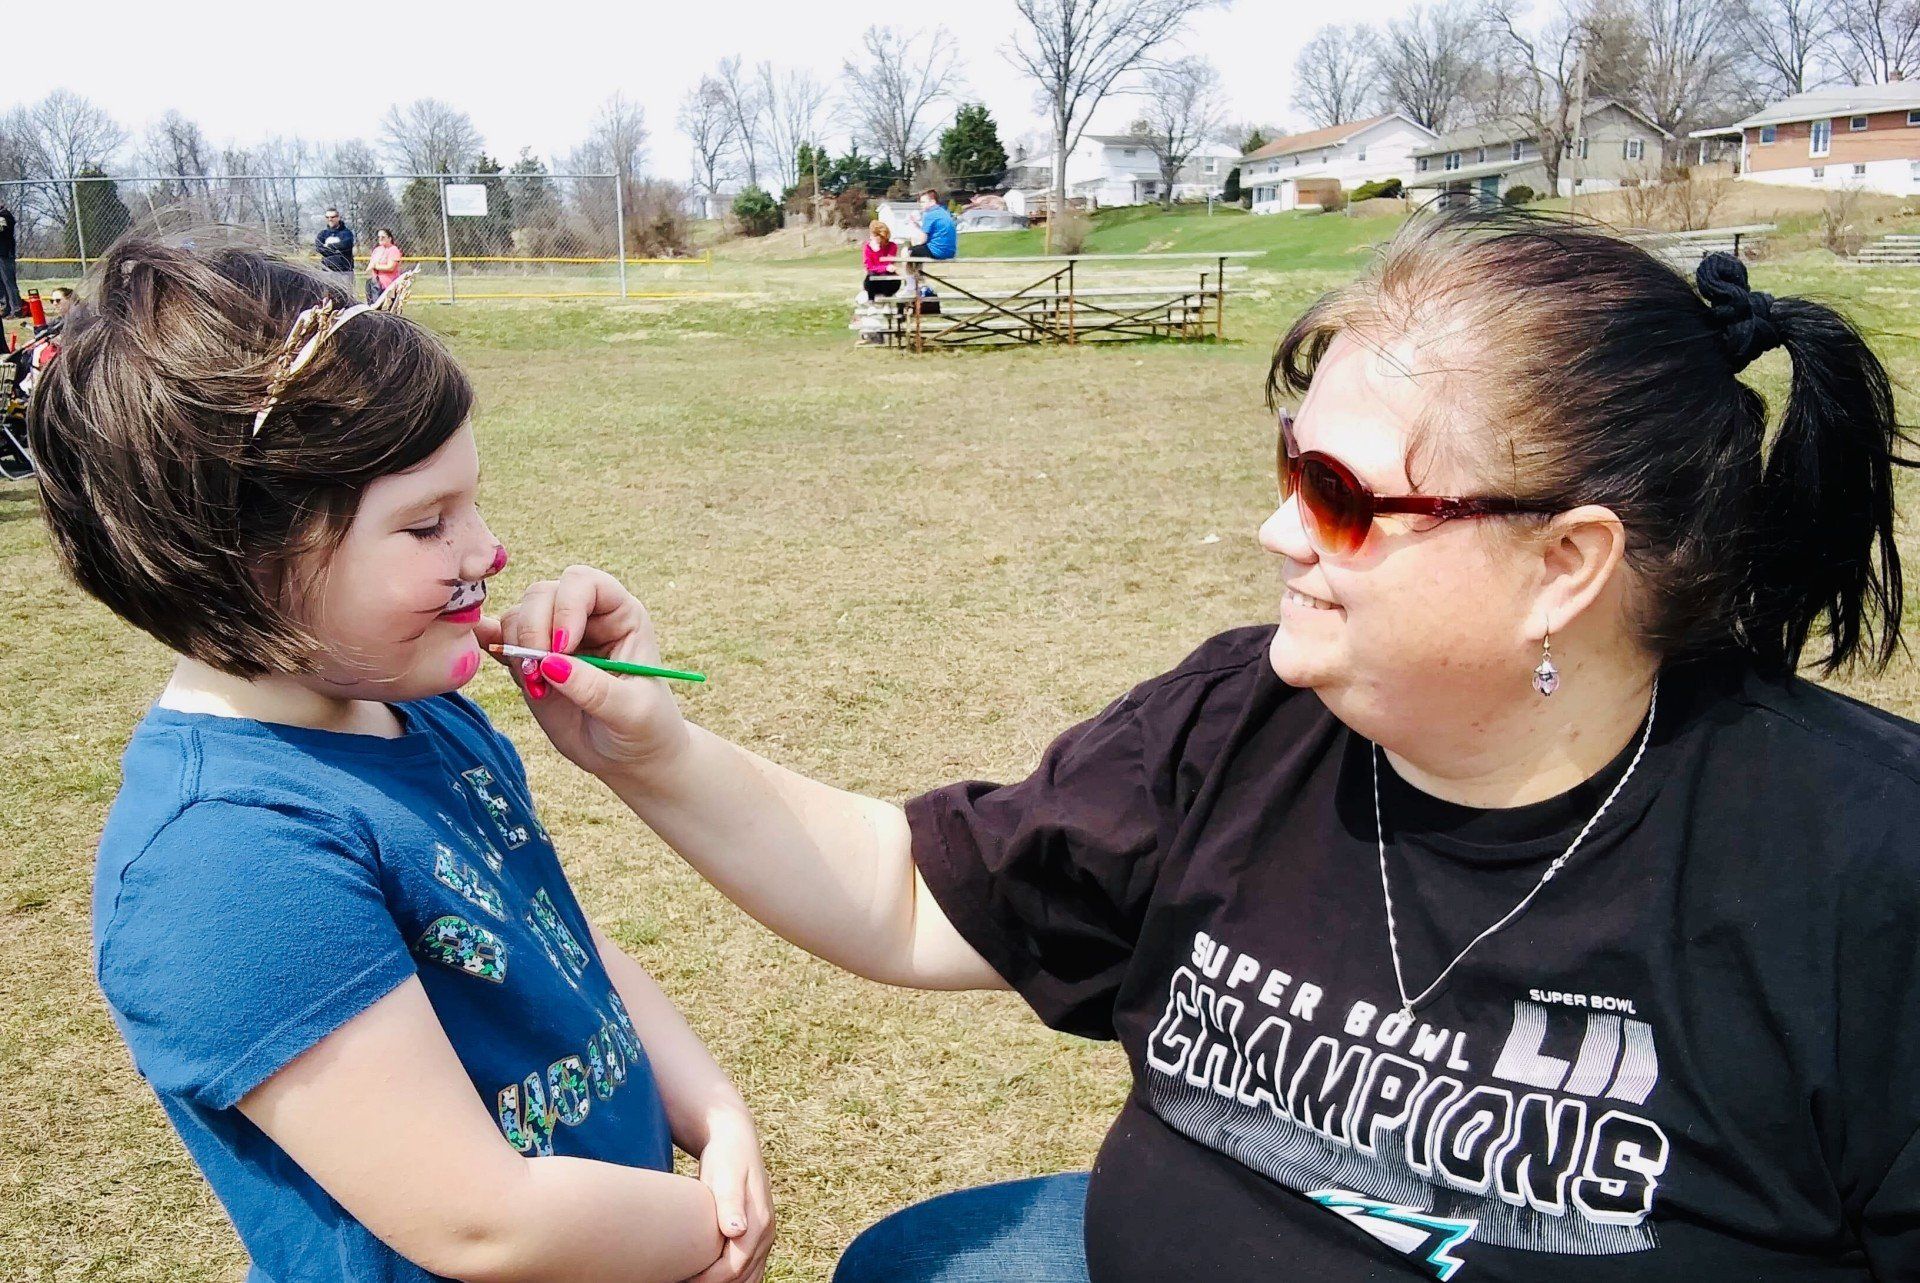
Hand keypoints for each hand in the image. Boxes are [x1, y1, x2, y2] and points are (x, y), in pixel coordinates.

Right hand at [479, 565, 691, 776]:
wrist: (629, 757)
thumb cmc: (645, 728)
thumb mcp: (632, 712)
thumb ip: (595, 688)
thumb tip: (550, 664)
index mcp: (621, 615)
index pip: (585, 583)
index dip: (567, 607)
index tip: (563, 648)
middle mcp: (585, 618)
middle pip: (542, 594)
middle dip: (533, 631)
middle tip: (540, 676)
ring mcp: (554, 637)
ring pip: (517, 616)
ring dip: (515, 649)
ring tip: (537, 688)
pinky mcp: (531, 662)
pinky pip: (500, 640)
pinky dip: (490, 645)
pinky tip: (491, 656)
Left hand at [687, 1114, 773, 1282]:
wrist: (737, 1141)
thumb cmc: (726, 1158)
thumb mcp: (726, 1175)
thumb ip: (731, 1203)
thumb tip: (737, 1231)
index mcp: (759, 1223)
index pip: (733, 1268)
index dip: (707, 1280)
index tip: (682, 1279)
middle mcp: (766, 1234)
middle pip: (741, 1278)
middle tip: (683, 1281)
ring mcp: (764, 1237)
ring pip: (749, 1278)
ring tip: (693, 1279)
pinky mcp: (757, 1237)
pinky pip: (750, 1269)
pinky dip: (734, 1280)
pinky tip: (710, 1277)